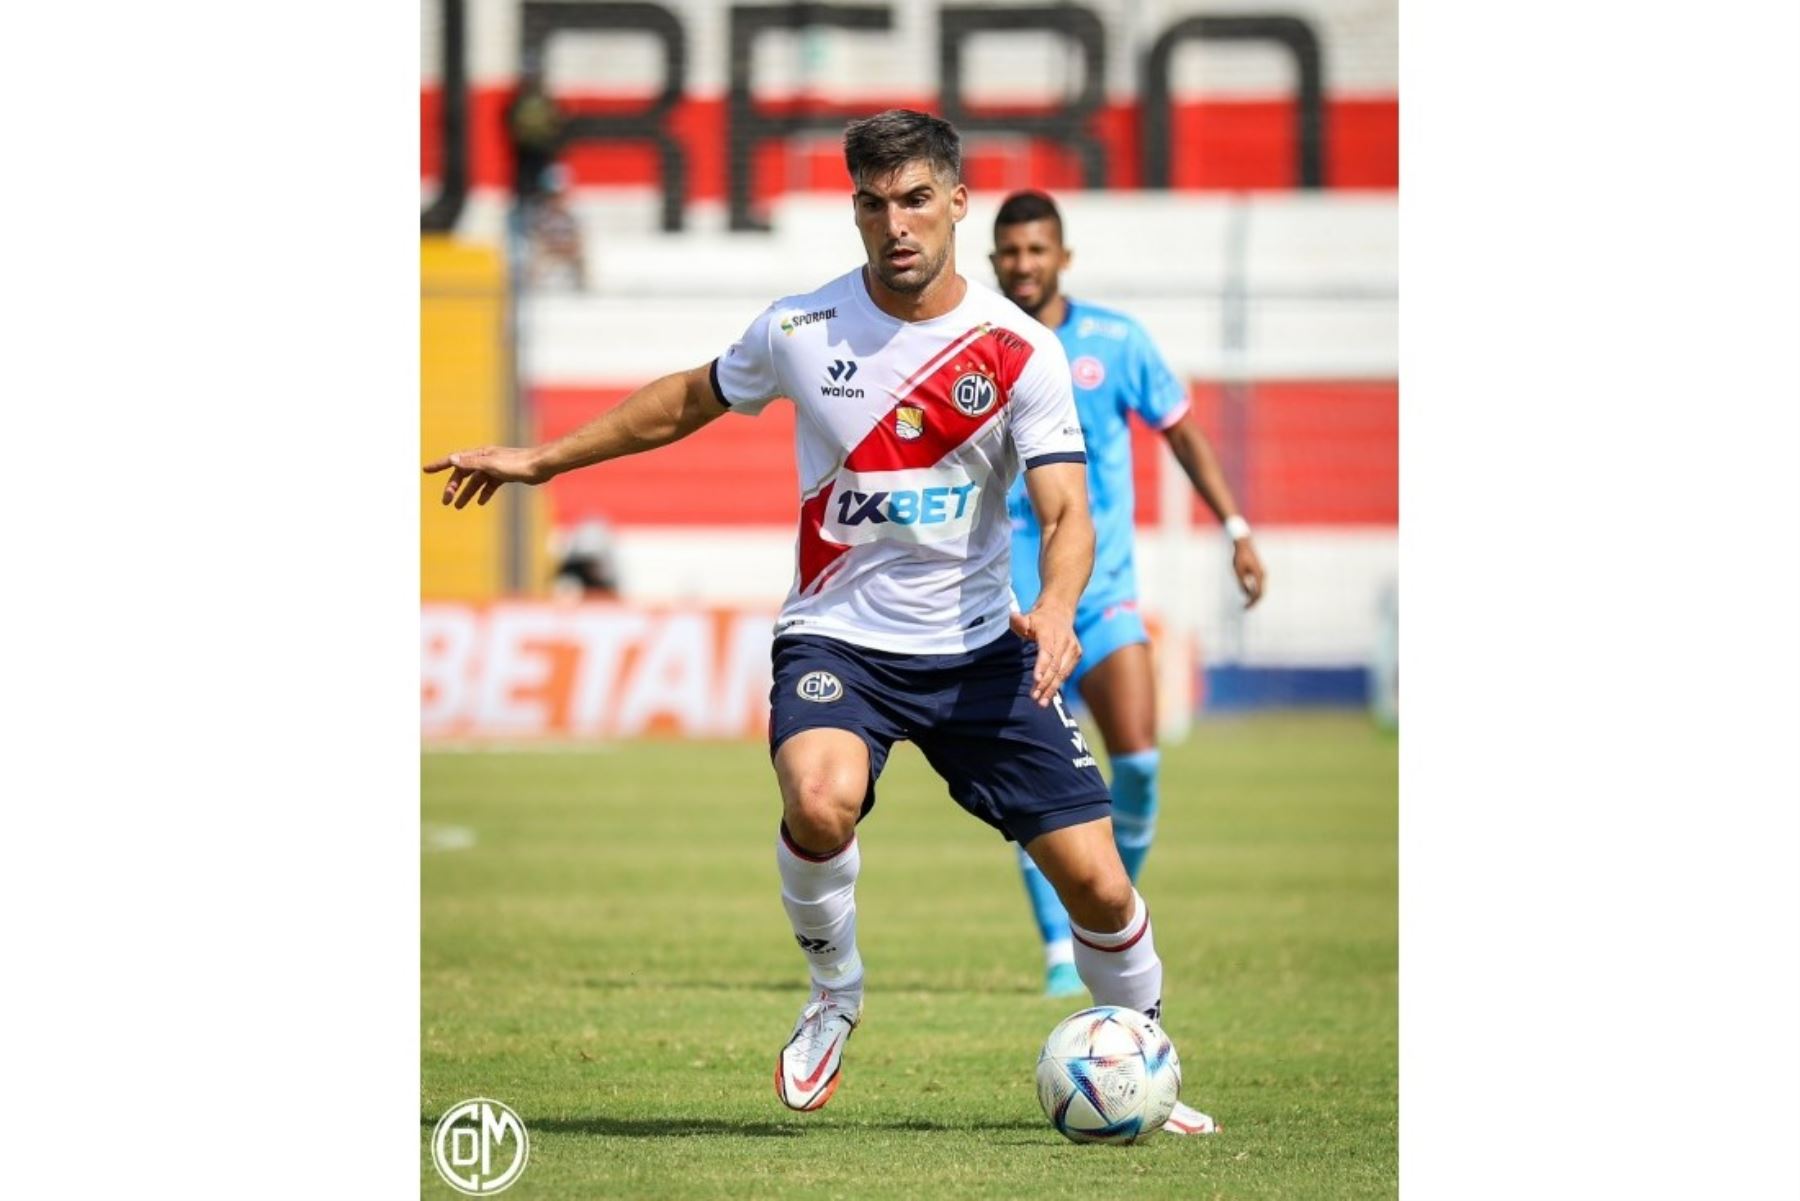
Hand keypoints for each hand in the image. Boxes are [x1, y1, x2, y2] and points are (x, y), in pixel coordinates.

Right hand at [422, 446, 549, 508]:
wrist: (541, 466)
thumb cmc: (517, 464)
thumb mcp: (491, 465)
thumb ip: (471, 463)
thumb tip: (452, 459)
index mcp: (479, 455)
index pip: (455, 459)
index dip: (439, 465)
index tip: (426, 470)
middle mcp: (485, 459)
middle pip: (464, 473)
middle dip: (454, 486)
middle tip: (446, 501)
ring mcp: (495, 467)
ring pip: (476, 481)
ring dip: (467, 493)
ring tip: (458, 506)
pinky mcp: (505, 474)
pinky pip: (490, 484)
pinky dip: (484, 492)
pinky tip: (481, 502)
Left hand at [1009, 603, 1081, 705]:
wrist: (1059, 613)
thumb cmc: (1038, 620)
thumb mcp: (1026, 618)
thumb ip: (1019, 621)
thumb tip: (1014, 618)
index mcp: (1050, 631)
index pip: (1047, 651)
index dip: (1042, 666)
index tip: (1036, 680)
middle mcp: (1064, 639)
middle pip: (1055, 665)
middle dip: (1045, 683)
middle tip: (1035, 697)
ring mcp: (1072, 647)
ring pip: (1062, 671)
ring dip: (1052, 688)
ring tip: (1042, 702)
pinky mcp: (1077, 654)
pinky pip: (1067, 672)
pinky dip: (1058, 684)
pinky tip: (1049, 695)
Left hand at [1233, 539, 1266, 607]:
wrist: (1243, 544)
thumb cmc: (1240, 557)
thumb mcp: (1238, 572)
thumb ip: (1242, 583)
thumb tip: (1246, 594)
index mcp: (1259, 575)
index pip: (1258, 593)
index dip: (1252, 602)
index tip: (1245, 608)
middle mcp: (1262, 575)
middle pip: (1261, 592)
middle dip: (1254, 601)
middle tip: (1246, 608)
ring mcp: (1262, 572)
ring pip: (1260, 589)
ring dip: (1254, 597)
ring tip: (1247, 603)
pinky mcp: (1259, 571)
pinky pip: (1258, 584)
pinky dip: (1254, 591)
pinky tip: (1248, 594)